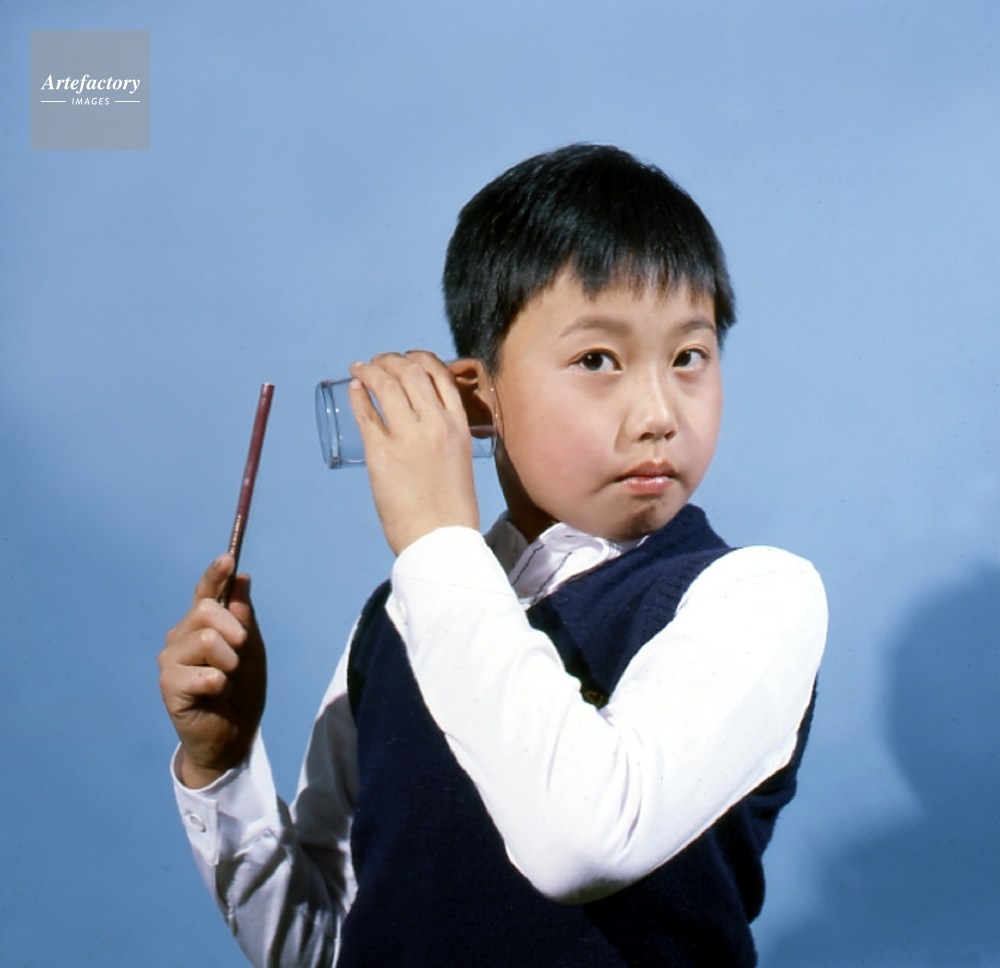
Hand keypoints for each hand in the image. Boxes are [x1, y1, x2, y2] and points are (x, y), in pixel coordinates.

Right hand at [158, 554, 266, 787]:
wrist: (234, 734)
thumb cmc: (242, 689)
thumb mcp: (251, 649)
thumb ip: (244, 617)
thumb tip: (241, 579)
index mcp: (202, 624)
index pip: (206, 592)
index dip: (215, 574)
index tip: (228, 558)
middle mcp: (181, 636)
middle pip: (205, 610)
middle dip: (234, 631)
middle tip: (239, 655)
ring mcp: (172, 660)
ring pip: (207, 640)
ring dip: (230, 663)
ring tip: (226, 680)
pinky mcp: (169, 685)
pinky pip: (207, 674)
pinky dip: (222, 686)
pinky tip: (215, 696)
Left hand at [349, 351, 479, 554]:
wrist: (440, 539)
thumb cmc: (452, 509)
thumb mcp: (460, 460)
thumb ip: (447, 438)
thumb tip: (425, 426)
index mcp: (459, 426)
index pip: (440, 375)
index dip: (421, 358)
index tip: (408, 357)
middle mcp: (435, 424)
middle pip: (411, 372)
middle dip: (391, 360)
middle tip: (378, 361)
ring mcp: (407, 437)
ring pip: (386, 385)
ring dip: (371, 370)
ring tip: (360, 367)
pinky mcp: (382, 454)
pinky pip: (366, 414)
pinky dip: (358, 395)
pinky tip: (354, 388)